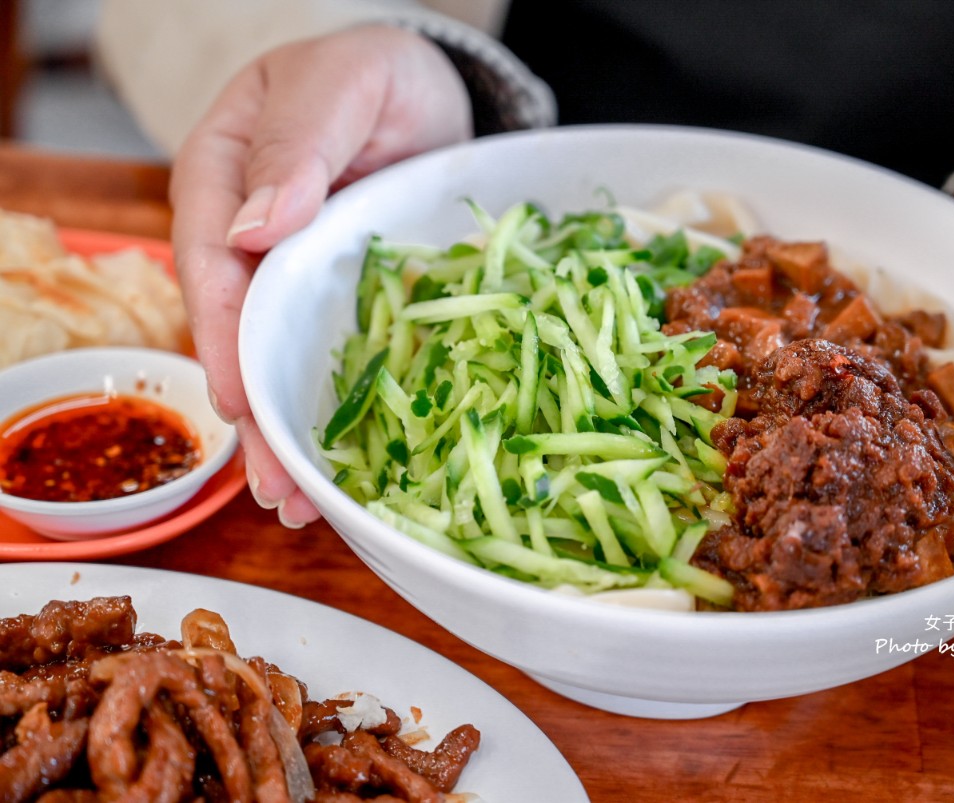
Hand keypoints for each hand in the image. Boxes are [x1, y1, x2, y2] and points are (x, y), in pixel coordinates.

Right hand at [170, 25, 470, 525]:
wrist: (427, 88)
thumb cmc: (375, 72)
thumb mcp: (342, 85)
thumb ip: (300, 147)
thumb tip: (254, 229)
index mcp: (220, 178)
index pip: (212, 269)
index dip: (225, 341)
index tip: (243, 406)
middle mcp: (245, 238)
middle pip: (237, 333)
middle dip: (255, 416)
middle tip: (279, 491)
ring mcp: (291, 274)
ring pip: (277, 358)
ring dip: (287, 433)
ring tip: (302, 507)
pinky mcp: (335, 298)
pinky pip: (326, 355)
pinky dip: (330, 408)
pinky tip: (340, 465)